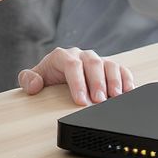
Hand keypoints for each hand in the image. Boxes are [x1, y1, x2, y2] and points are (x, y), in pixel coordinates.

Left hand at [19, 47, 134, 106]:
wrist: (57, 75)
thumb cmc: (48, 78)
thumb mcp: (35, 78)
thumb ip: (28, 80)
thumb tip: (34, 84)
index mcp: (63, 56)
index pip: (72, 65)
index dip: (78, 82)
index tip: (81, 100)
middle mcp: (81, 55)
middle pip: (92, 63)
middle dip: (97, 82)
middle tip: (99, 101)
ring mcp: (97, 60)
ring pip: (108, 64)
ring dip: (113, 81)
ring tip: (115, 97)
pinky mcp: (109, 67)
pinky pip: (120, 69)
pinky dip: (126, 78)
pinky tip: (128, 91)